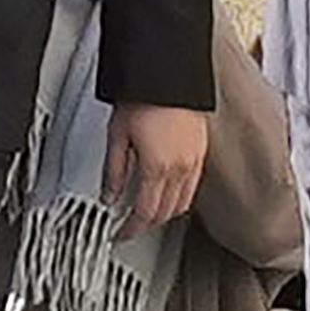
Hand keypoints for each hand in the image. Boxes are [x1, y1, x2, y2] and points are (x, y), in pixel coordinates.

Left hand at [102, 101, 211, 235]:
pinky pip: (192, 187)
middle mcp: (180, 168)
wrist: (167, 76)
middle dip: (147, 224)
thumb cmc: (142, 99)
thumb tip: (108, 196)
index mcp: (157, 167)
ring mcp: (194, 161)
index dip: (132, 228)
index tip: (121, 234)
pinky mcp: (201, 152)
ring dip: (164, 213)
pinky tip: (166, 193)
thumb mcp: (116, 136)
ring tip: (145, 214)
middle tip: (130, 227)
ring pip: (182, 202)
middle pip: (165, 212)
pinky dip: (179, 197)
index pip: (145, 212)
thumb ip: (113, 171)